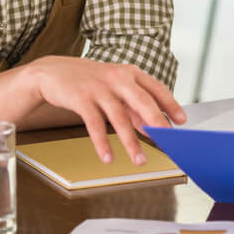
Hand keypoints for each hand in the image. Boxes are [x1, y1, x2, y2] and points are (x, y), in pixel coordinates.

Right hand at [27, 56, 185, 166]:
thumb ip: (133, 106)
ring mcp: (99, 88)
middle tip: (167, 140)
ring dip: (130, 142)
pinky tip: (108, 157)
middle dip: (157, 122)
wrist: (52, 72)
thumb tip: (153, 127)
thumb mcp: (115, 88)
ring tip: (139, 160)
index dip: (170, 104)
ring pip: (119, 117)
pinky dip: (102, 143)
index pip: (156, 88)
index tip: (181, 120)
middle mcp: (118, 78)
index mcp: (130, 73)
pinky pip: (95, 124)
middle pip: (142, 101)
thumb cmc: (89, 81)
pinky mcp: (81, 99)